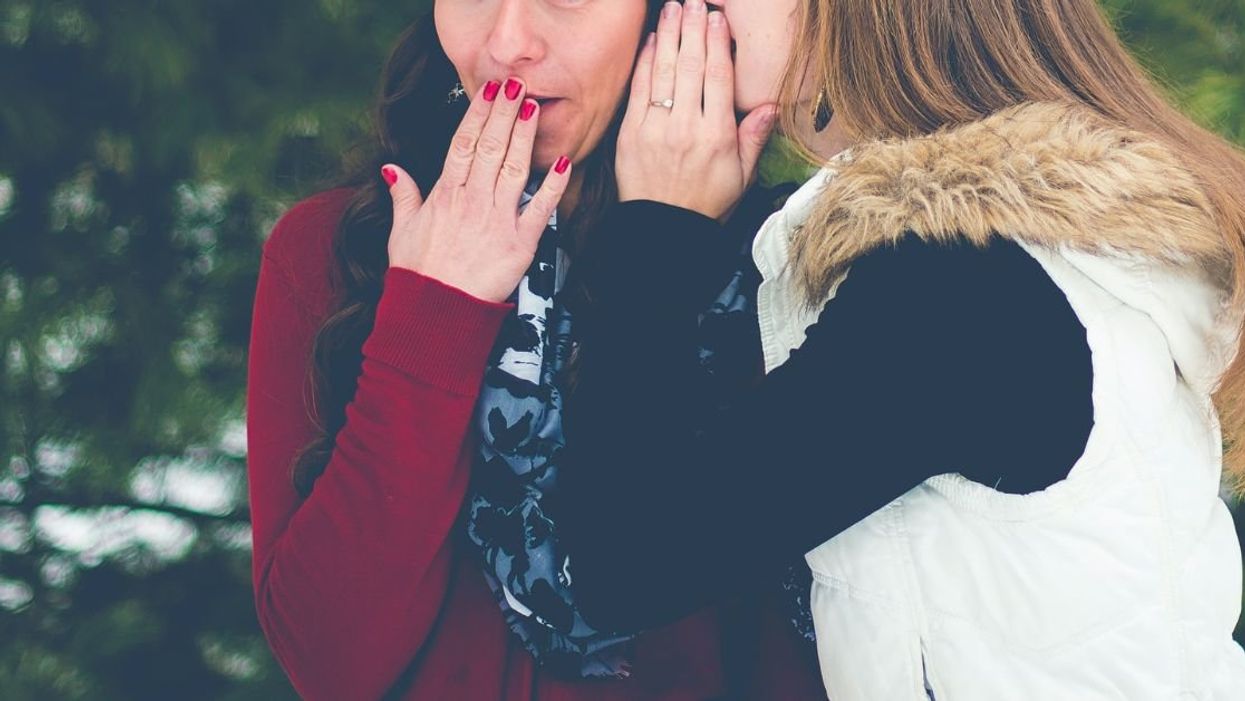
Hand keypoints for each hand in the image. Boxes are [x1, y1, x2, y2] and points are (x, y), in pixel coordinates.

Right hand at [383, 78, 571, 303]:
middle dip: (503, 113)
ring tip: (534, 107)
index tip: (489, 91)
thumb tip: (391, 168)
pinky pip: (539, 209)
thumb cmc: (418, 275)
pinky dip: (552, 186)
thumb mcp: (401, 231)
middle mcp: (471, 201)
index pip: (463, 144)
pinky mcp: (519, 244)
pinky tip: (563, 162)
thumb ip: (402, 196)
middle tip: (516, 84)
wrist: (434, 312)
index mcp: (444, 195)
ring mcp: (496, 221)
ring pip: (513, 168)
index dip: (477, 115)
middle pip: (490, 147)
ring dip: (524, 136)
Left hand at [615, 0, 776, 220]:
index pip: (718, 77)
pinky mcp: (631, 133)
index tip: (718, 19)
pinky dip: (646, 62)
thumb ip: (754, 138)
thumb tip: (771, 106)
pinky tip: (653, 40)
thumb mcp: (742, 176)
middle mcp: (687, 127)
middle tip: (695, 2)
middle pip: (691, 66)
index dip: (718, 43)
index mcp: (717, 136)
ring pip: (664, 71)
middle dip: (693, 28)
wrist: (664, 230)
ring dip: (669, 35)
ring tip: (673, 8)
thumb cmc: (705, 203)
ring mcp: (656, 128)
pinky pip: (640, 89)